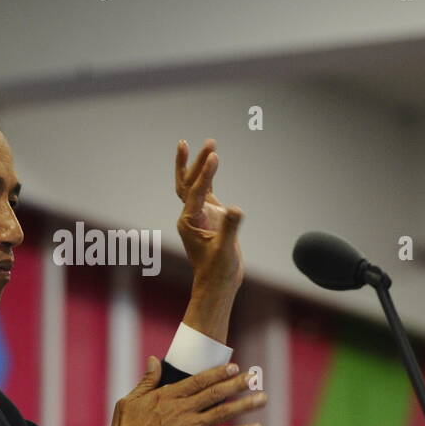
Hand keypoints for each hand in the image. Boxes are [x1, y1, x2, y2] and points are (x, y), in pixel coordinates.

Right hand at [107, 358, 265, 425]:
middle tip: (255, 376)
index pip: (199, 380)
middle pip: (216, 392)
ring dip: (245, 404)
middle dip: (238, 383)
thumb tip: (153, 360)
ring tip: (263, 398)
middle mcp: (184, 408)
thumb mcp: (131, 399)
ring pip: (224, 412)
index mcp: (169, 395)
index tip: (234, 366)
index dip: (218, 372)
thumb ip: (147, 380)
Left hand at [174, 139, 243, 291]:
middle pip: (189, 182)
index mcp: (189, 221)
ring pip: (195, 184)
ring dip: (201, 165)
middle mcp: (190, 215)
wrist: (217, 283)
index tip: (214, 156)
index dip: (205, 174)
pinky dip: (208, 177)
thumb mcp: (225, 250)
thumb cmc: (219, 270)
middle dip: (197, 162)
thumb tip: (235, 209)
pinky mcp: (209, 216)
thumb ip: (229, 228)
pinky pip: (205, 191)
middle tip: (210, 142)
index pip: (196, 191)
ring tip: (211, 144)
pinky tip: (212, 162)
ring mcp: (199, 214)